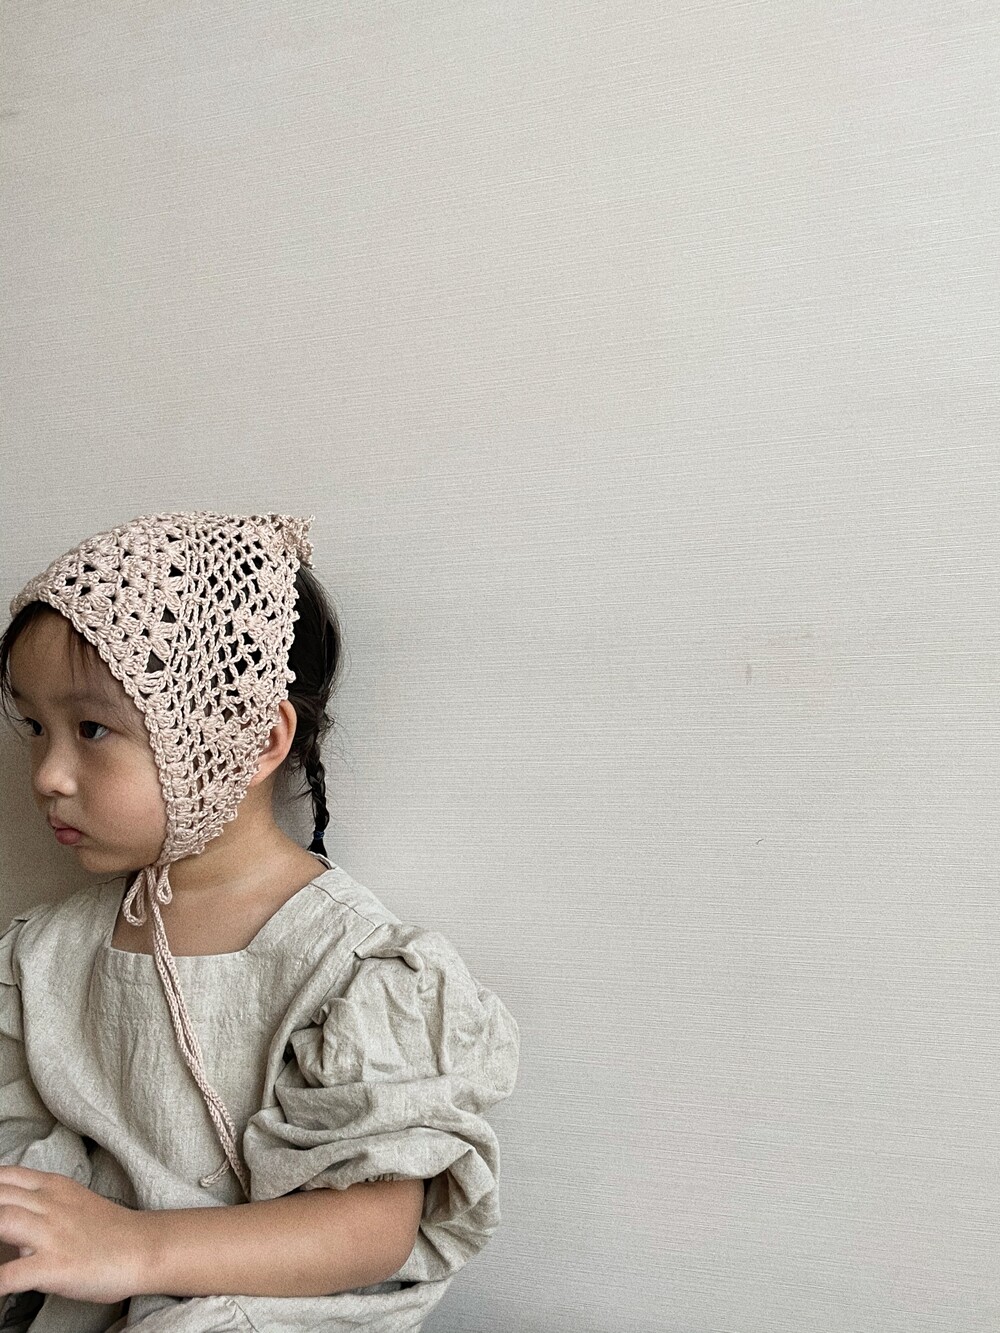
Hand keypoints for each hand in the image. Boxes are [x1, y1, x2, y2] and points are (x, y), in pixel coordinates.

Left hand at [0, 1166, 147, 1304]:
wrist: (143, 1246)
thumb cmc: (106, 1229)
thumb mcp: (72, 1202)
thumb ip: (38, 1202)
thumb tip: (7, 1215)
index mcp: (53, 1187)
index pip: (5, 1176)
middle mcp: (49, 1205)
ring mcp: (52, 1235)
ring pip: (2, 1221)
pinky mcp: (55, 1266)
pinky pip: (13, 1275)